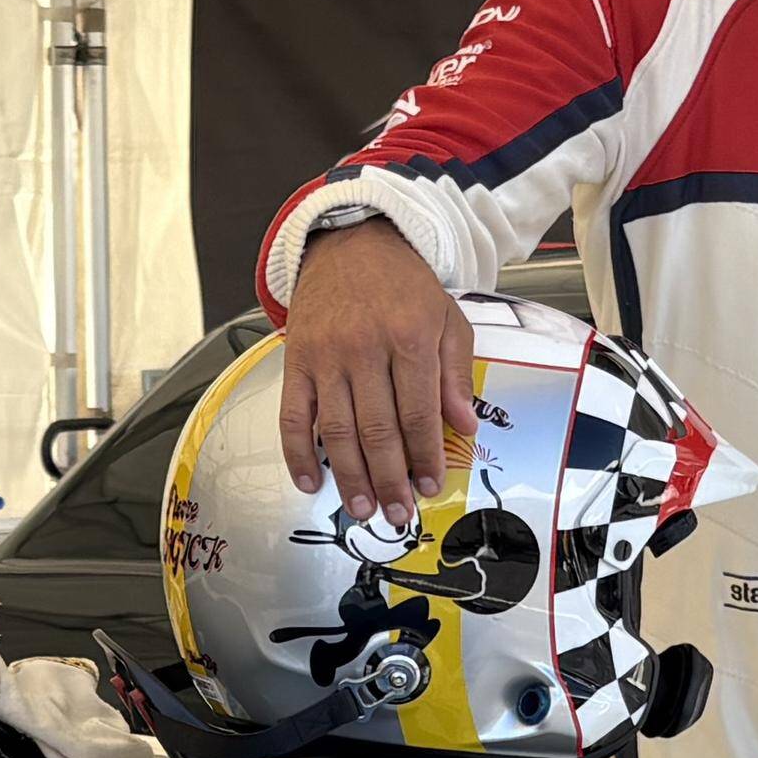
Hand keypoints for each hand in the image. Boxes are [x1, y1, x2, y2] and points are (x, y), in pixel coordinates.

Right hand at [278, 219, 478, 514]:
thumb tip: (464, 427)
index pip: (419, 413)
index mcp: (410, 337)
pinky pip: (293, 415)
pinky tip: (309, 482)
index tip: (429, 486)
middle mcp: (365, 348)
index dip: (425, 457)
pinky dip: (298, 453)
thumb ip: (455, 374)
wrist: (350, 243)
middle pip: (378, 430)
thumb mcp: (446, 318)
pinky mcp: (296, 360)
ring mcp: (326, 357)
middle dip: (390, 479)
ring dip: (350, 477)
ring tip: (363, 509)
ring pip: (337, 430)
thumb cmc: (403, 285)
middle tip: (397, 514)